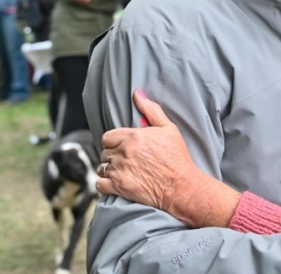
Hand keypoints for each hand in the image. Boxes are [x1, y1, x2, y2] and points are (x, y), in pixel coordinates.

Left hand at [97, 90, 239, 227]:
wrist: (181, 185)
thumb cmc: (177, 157)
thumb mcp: (168, 129)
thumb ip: (151, 110)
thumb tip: (138, 94)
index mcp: (132, 136)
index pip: (108, 137)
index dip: (115, 142)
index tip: (124, 147)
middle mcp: (123, 152)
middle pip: (104, 152)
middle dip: (113, 156)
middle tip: (127, 161)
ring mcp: (119, 170)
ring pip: (101, 168)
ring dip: (109, 170)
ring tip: (123, 172)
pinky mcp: (118, 187)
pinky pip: (99, 184)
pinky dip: (105, 185)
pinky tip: (116, 183)